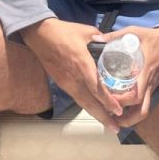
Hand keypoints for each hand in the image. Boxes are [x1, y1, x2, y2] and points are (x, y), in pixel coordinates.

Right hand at [21, 17, 124, 131]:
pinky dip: (88, 106)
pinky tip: (96, 111)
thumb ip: (102, 40)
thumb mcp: (87, 31)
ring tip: (109, 125)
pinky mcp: (62, 83)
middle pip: (90, 102)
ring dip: (96, 115)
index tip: (118, 110)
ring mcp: (66, 82)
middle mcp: (74, 77)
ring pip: (83, 103)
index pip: (96, 87)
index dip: (107, 100)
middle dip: (104, 116)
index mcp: (82, 64)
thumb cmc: (63, 31)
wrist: (39, 35)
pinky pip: (77, 98)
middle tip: (116, 128)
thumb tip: (113, 45)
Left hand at [111, 25, 158, 129]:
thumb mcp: (133, 32)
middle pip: (141, 110)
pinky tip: (123, 110)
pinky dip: (135, 111)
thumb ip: (114, 36)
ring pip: (145, 111)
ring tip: (115, 120)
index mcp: (144, 72)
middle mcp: (149, 84)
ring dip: (131, 120)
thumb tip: (95, 38)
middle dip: (125, 117)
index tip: (108, 102)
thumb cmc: (153, 37)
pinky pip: (146, 104)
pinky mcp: (153, 87)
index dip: (122, 102)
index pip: (136, 95)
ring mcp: (152, 87)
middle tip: (108, 115)